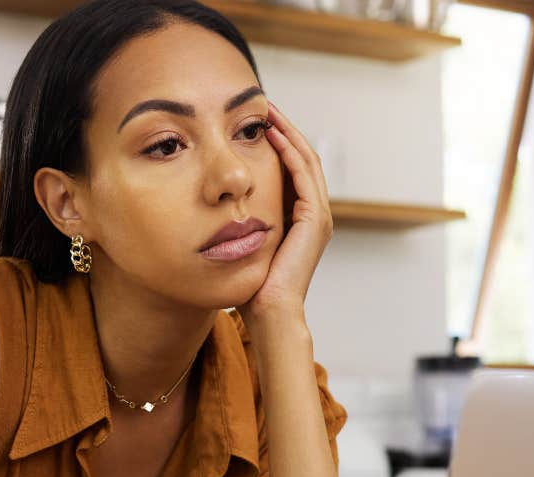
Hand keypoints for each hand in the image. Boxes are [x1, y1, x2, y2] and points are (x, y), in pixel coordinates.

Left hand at [239, 100, 333, 330]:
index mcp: (300, 220)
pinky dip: (290, 152)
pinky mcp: (315, 220)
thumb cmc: (253, 289)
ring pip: (306, 160)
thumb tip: (214, 210)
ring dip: (288, 133)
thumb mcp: (245, 247)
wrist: (269, 313)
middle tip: (263, 106)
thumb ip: (240, 226)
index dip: (277, 144)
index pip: (292, 170)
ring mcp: (318, 217)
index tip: (254, 123)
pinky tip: (272, 135)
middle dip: (284, 130)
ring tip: (267, 112)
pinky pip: (304, 175)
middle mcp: (314, 215)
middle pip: (302, 159)